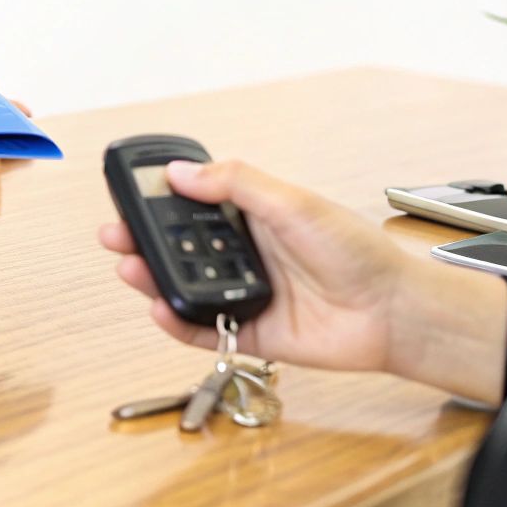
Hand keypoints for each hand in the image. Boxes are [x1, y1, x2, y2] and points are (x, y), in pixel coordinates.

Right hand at [99, 159, 506, 402]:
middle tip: (114, 235)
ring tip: (130, 269)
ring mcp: (245, 293)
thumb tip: (181, 173)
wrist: (392, 312)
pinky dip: (177, 323)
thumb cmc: (358, 252)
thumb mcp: (294, 204)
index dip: (159, 203)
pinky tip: (160, 309)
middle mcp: (245, 254)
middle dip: (142, 242)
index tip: (129, 197)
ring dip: (152, 279)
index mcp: (254, 217)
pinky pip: (203, 329)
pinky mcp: (249, 332)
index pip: (193, 206)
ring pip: (184, 287)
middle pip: (179, 248)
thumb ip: (236, 185)